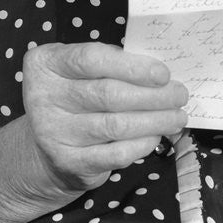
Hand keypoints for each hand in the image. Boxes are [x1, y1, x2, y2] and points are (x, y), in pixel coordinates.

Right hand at [21, 41, 187, 200]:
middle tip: (179, 95)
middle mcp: (43, 97)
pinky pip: (115, 153)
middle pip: (108, 94)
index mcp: (46, 64)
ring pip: (116, 125)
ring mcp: (53, 132)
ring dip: (155, 120)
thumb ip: (110, 64)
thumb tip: (159, 73)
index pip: (91, 59)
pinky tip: (156, 136)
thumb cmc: (74, 98)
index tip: (163, 74)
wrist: (45, 148)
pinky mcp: (69, 162)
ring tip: (177, 116)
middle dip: (153, 95)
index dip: (132, 66)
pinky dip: (142, 144)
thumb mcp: (80, 72)